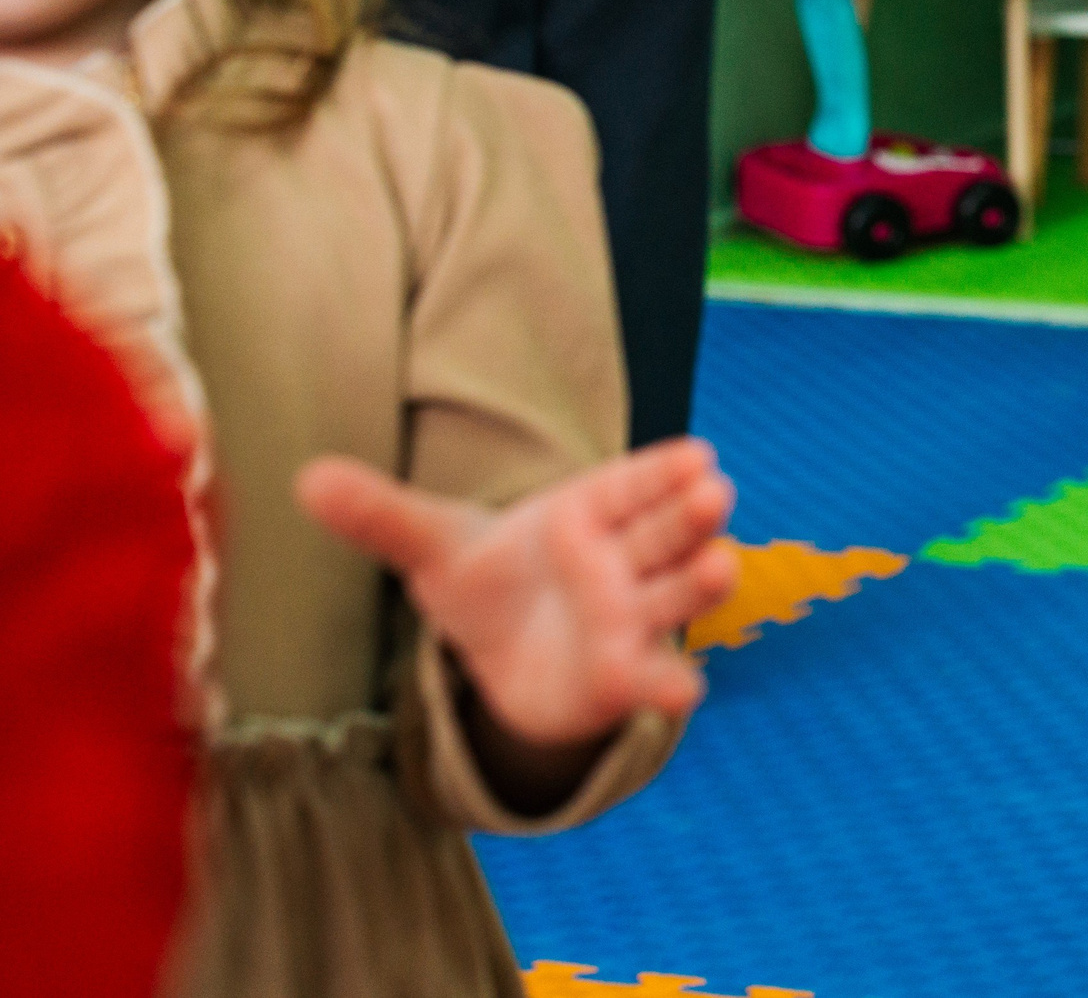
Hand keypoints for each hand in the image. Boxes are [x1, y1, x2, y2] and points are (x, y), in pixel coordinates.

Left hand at [295, 439, 738, 747]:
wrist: (506, 652)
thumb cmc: (486, 581)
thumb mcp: (433, 547)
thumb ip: (380, 515)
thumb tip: (303, 478)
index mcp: (583, 513)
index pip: (631, 484)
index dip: (662, 471)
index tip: (695, 456)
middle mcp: (620, 561)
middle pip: (664, 533)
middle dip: (691, 517)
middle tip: (716, 494)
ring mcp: (630, 616)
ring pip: (673, 595)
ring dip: (700, 584)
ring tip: (720, 569)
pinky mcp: (624, 673)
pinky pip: (652, 678)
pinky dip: (670, 686)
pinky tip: (682, 694)